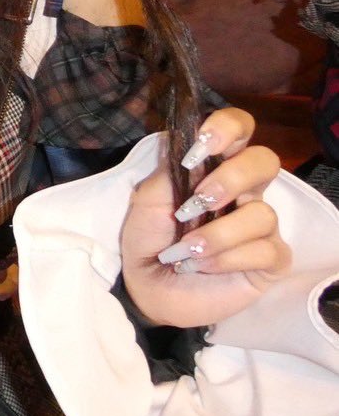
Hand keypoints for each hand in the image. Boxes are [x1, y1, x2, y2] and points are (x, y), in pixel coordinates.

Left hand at [120, 107, 290, 328]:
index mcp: (214, 166)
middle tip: (198, 201)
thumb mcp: (146, 202)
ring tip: (186, 248)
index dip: (227, 128)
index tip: (200, 146)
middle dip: (232, 178)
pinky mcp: (269, 261)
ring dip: (218, 233)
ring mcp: (260, 226)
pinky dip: (227, 258)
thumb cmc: (148, 239)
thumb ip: (165, 172)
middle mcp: (244, 191)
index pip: (239, 129)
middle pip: (265, 161)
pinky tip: (201, 265)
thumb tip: (177, 140)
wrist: (147, 287)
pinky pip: (265, 251)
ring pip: (262, 214)